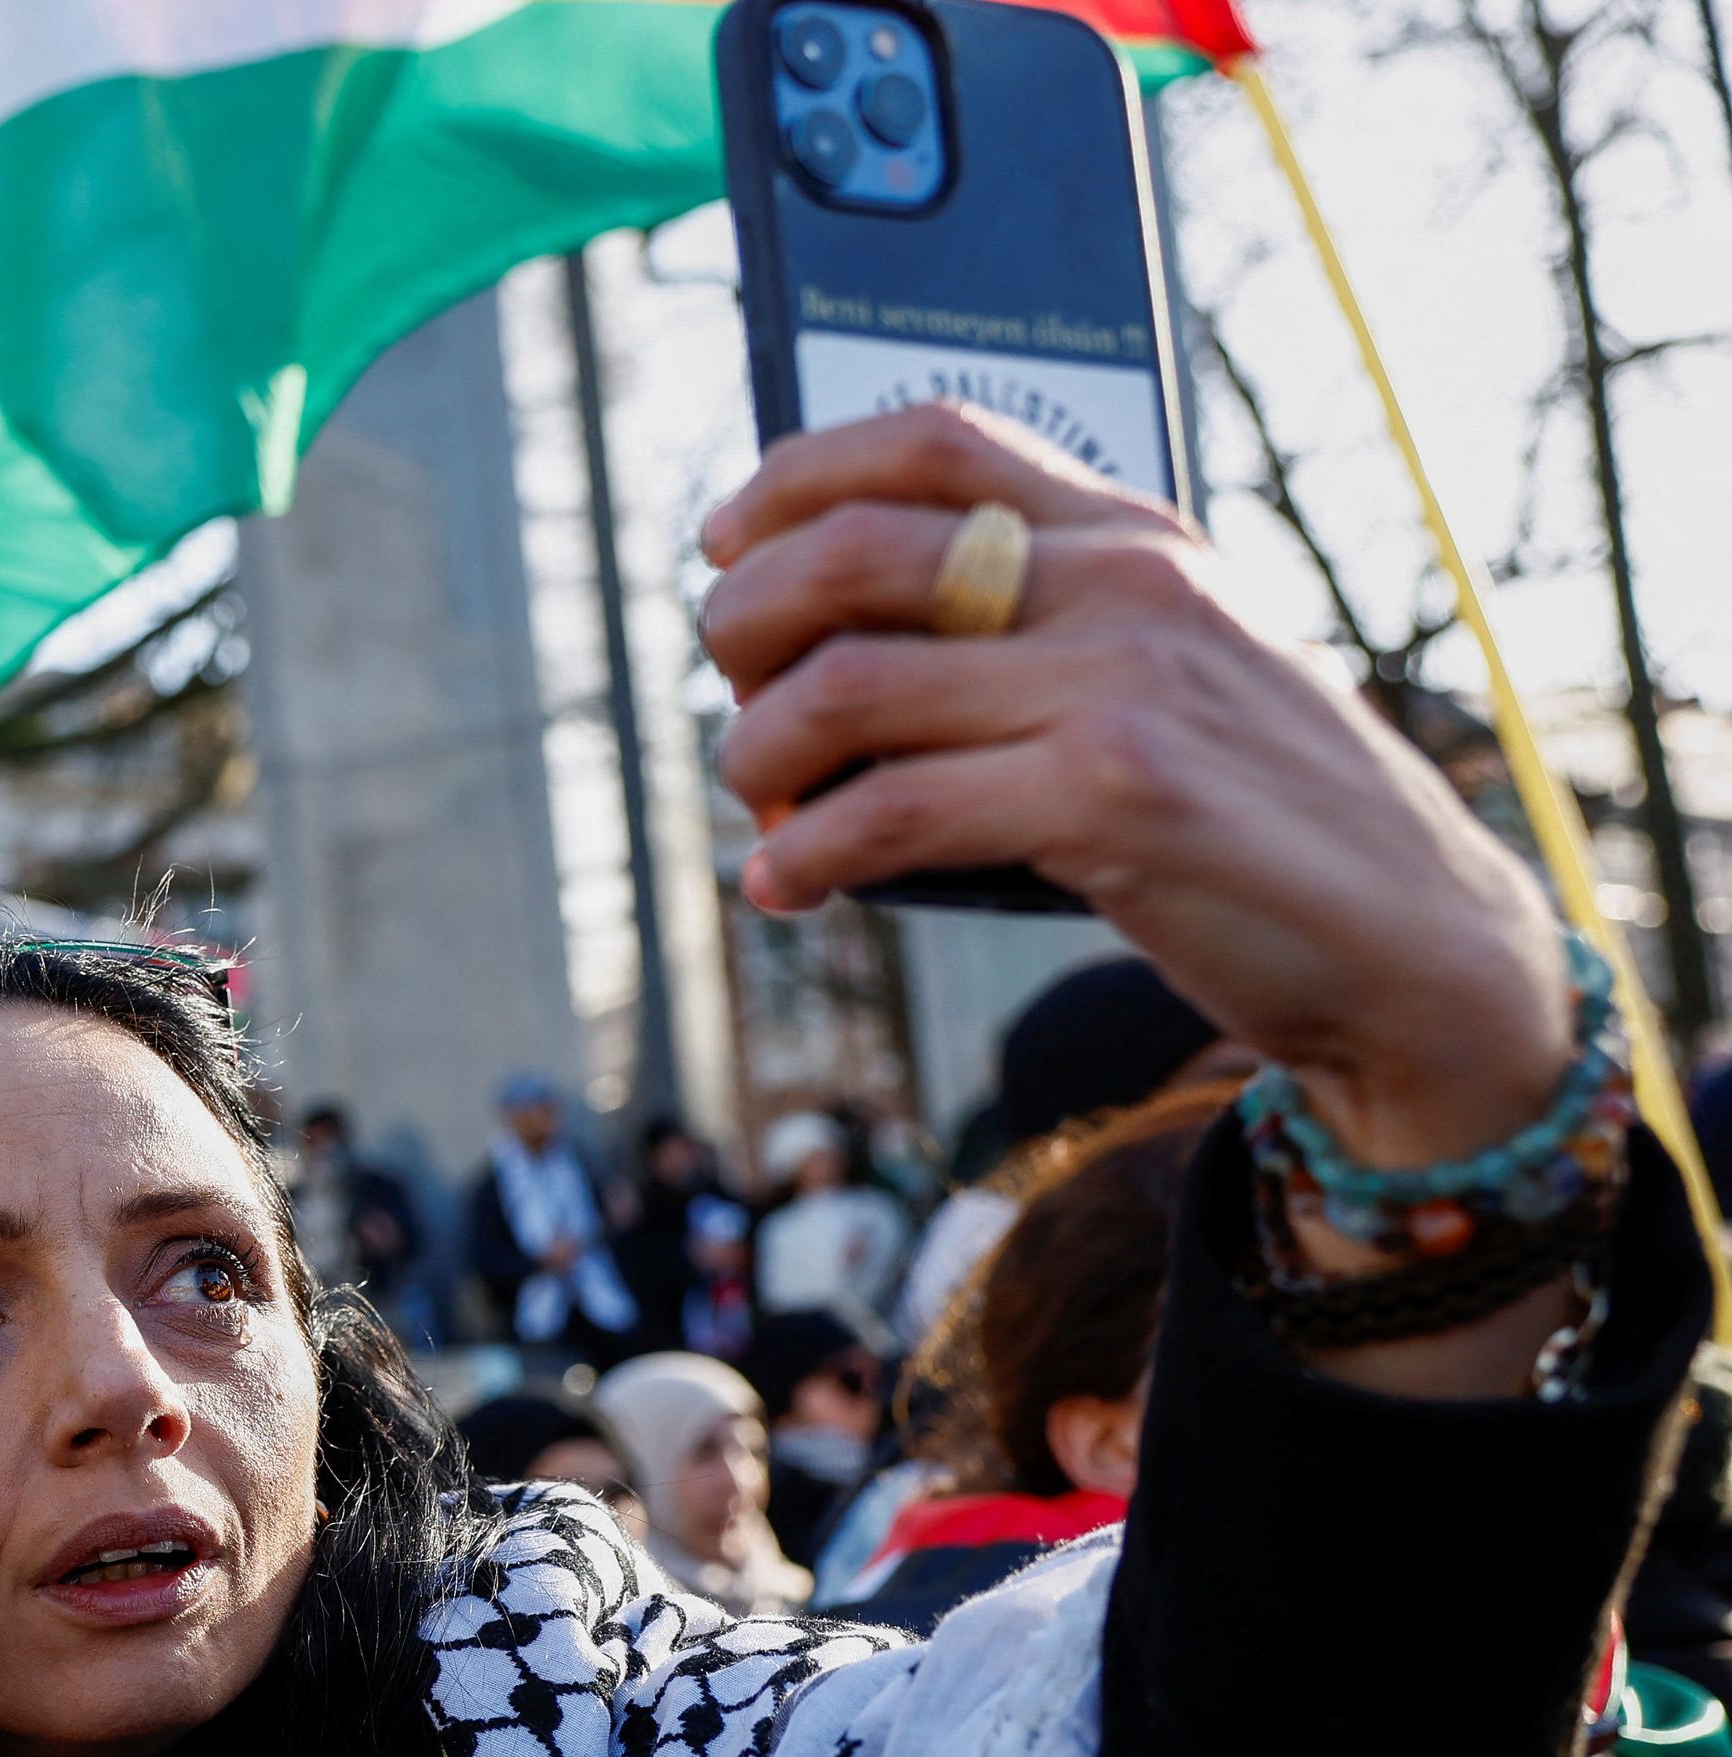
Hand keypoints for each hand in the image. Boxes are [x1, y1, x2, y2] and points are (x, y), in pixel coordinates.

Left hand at [699, 406, 1571, 1188]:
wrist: (1413, 938)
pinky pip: (887, 810)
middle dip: (743, 625)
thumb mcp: (1170, 674)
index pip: (935, 440)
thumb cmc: (1256, 812)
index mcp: (1134, 535)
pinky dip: (804, 854)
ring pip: (844, 686)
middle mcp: (1125, 586)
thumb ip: (1044, 631)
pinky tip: (785, 886)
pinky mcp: (1111, 797)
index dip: (795, 478)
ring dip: (756, 754)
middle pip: (852, 553)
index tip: (722, 543)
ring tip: (759, 806)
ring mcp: (1120, 686)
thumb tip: (843, 643)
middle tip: (733, 696)